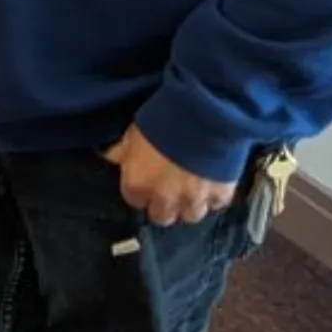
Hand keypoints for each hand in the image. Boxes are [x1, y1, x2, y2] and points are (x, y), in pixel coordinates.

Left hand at [102, 124, 236, 226]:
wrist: (203, 115)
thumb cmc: (161, 119)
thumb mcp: (132, 133)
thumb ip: (121, 152)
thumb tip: (110, 158)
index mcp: (137, 185)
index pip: (135, 201)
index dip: (141, 192)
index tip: (146, 182)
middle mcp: (165, 200)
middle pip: (162, 217)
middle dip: (164, 206)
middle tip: (169, 189)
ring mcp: (194, 200)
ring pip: (191, 215)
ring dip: (189, 204)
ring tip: (192, 188)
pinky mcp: (221, 195)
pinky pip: (217, 204)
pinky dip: (215, 196)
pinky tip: (213, 183)